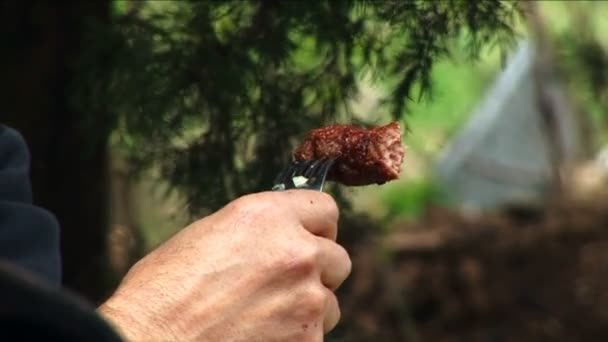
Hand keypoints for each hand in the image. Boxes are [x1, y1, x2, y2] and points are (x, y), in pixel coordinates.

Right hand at [98, 190, 350, 340]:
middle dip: (315, 269)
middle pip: (336, 258)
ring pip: (329, 301)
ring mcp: (306, 300)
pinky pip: (316, 334)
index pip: (326, 209)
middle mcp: (296, 252)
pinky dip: (296, 337)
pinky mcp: (307, 340)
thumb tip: (281, 234)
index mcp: (268, 217)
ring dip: (307, 306)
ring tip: (265, 316)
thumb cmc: (162, 291)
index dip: (316, 226)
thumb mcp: (208, 234)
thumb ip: (258, 231)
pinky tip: (261, 337)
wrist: (149, 341)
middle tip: (284, 283)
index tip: (309, 237)